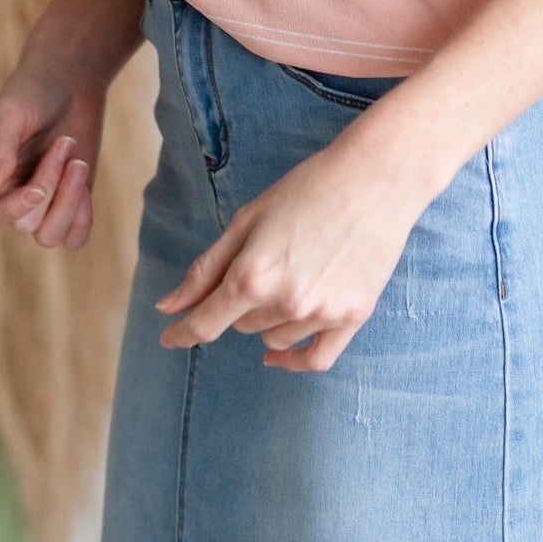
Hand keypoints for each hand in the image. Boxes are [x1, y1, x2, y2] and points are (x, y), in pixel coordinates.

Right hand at [0, 47, 105, 252]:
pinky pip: (73, 238)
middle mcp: (6, 197)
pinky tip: (84, 181)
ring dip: (69, 201)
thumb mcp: (10, 113)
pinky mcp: (68, 203)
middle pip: (26, 223)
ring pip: (49, 237)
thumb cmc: (31, 92)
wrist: (68, 81)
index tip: (38, 189)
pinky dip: (82, 219)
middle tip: (64, 140)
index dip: (13, 209)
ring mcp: (39, 204)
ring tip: (77, 160)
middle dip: (50, 183)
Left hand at [155, 135, 418, 372]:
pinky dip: (293, 361)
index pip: (205, 323)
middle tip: (263, 260)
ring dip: (269, 319)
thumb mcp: (247, 220)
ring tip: (291, 274)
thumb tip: (168, 307)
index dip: (181, 332)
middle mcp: (284, 302)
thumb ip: (205, 269)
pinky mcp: (352, 317)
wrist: (374, 179)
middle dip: (240, 301)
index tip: (169, 336)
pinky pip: (316, 359)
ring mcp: (321, 313)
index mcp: (252, 275)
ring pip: (273, 339)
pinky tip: (280, 356)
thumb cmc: (306, 189)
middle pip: (241, 325)